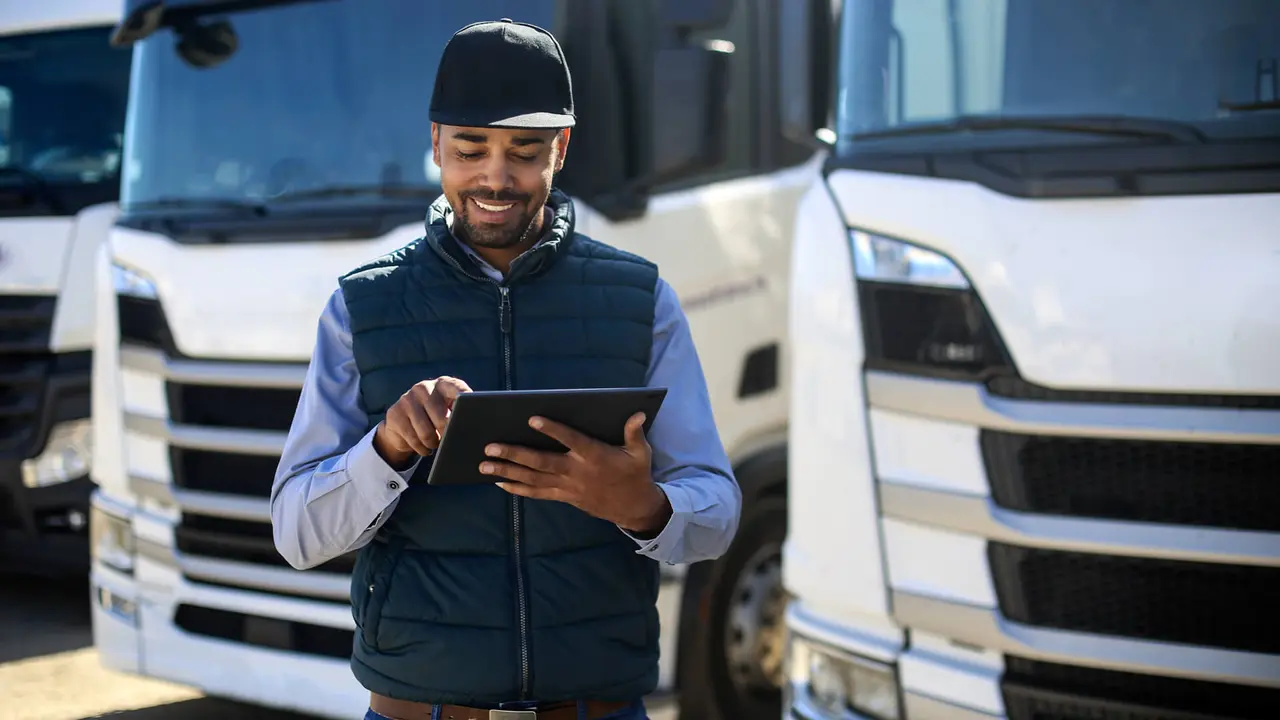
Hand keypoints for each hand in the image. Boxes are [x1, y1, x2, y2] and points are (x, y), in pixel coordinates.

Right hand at [373, 376, 471, 469]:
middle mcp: (424, 387)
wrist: (403, 424)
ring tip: (436, 443)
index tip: (473, 409)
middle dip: (447, 434)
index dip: (466, 399)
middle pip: (442, 418)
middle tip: (449, 440)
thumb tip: (474, 427)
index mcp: (443, 384)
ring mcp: (407, 399)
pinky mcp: (395, 413)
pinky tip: (424, 447)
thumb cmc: (435, 418)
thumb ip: (461, 414)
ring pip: (426, 433)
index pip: (458, 389)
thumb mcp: (449, 412)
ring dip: (433, 444)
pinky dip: (421, 448)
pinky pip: (412, 439)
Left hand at [481, 413, 671, 533]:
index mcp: (594, 456)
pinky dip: (518, 488)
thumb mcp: (641, 452)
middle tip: (490, 446)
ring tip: (484, 464)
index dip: (552, 430)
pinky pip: (537, 493)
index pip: (571, 440)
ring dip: (508, 471)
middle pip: (541, 462)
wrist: (633, 507)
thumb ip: (634, 432)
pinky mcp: (564, 497)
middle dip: (515, 454)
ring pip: (533, 479)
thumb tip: (638, 413)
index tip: (532, 419)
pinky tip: (499, 482)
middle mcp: (577, 472)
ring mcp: (568, 487)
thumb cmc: (635, 474)